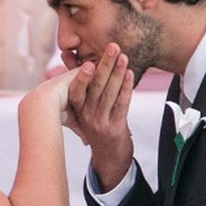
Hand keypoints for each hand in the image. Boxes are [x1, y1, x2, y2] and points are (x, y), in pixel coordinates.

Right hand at [66, 43, 133, 190]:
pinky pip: (121, 104)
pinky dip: (127, 88)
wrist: (109, 159)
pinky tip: (130, 74)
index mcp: (77, 110)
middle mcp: (87, 116)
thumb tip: (75, 68)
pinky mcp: (115, 127)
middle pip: (96, 87)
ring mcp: (100, 122)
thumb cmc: (96, 131)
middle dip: (105, 65)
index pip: (77, 91)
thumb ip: (81, 95)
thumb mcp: (83, 114)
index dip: (82, 76)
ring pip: (109, 93)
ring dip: (118, 73)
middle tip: (113, 47)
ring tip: (124, 56)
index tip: (88, 62)